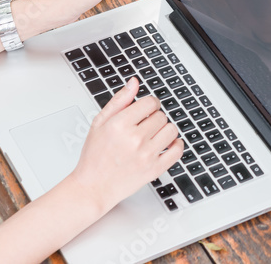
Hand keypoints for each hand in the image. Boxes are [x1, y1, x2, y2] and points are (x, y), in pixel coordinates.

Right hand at [68, 78, 182, 213]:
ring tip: (153, 135)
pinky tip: (166, 144)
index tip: (146, 110)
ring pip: (171, 130)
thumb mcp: (99, 123)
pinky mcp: (155, 169)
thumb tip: (134, 83)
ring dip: (164, 130)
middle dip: (154, 118)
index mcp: (119, 125)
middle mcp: (134, 139)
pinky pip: (177, 151)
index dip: (149, 105)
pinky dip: (176, 145)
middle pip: (161, 116)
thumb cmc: (94, 157)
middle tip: (143, 126)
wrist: (93, 187)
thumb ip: (119, 101)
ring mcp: (146, 155)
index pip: (150, 103)